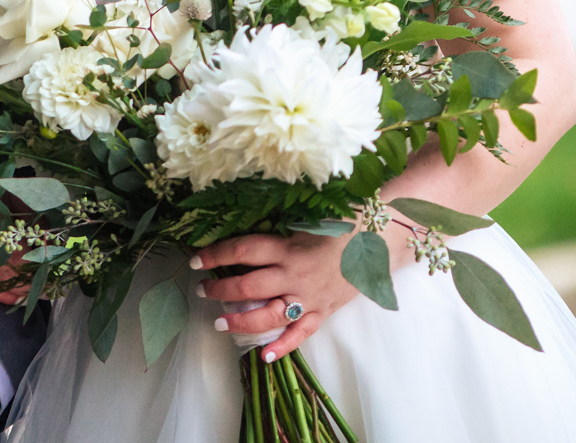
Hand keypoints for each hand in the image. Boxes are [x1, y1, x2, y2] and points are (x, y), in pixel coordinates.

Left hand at [192, 230, 383, 358]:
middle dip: (221, 290)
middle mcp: (295, 276)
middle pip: (250, 287)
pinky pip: (302, 334)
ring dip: (242, 321)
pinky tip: (265, 357)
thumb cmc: (340, 223)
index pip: (242, 252)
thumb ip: (275, 226)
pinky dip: (283, 347)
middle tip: (201, 290)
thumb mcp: (304, 219)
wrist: (380, 242)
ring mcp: (309, 298)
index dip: (216, 255)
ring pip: (270, 315)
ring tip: (220, 323)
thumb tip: (241, 221)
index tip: (195, 258)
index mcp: (287, 248)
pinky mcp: (324, 313)